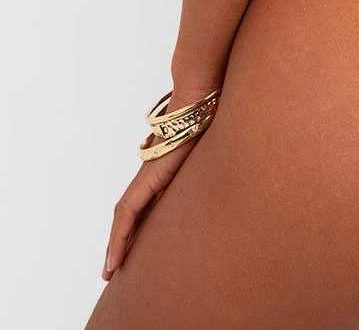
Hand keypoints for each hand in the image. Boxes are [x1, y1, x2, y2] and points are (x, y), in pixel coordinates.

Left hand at [101, 85, 216, 280]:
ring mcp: (150, 173)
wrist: (200, 96)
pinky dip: (119, 235)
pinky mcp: (149, 176)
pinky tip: (115, 255)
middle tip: (115, 266)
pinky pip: (128, 212)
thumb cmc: (213, 112)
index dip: (139, 224)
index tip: (136, 244)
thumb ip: (217, 158)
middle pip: (132, 212)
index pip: (147, 201)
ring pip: (125, 216)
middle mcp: (154, 171)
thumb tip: (241, 162)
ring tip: (109, 269)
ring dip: (116, 243)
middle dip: (123, 239)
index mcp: (168, 167)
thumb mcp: (217, 147)